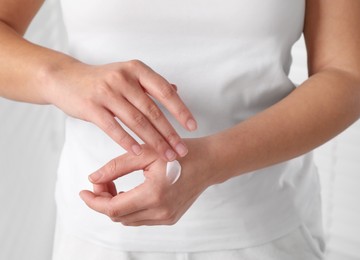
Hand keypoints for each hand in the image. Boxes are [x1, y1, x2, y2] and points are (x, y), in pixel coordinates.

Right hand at [45, 59, 196, 160]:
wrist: (64, 78)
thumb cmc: (101, 80)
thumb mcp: (127, 74)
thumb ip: (150, 84)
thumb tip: (176, 90)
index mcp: (136, 70)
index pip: (164, 91)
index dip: (180, 110)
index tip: (192, 126)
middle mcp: (123, 78)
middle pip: (152, 110)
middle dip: (170, 132)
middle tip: (182, 149)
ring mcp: (106, 92)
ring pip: (136, 121)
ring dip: (154, 141)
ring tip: (167, 155)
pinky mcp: (91, 107)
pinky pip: (113, 127)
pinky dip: (127, 141)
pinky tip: (139, 153)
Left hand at [79, 139, 213, 225]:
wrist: (210, 162)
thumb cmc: (181, 152)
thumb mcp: (146, 152)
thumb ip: (116, 166)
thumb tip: (93, 179)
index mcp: (155, 194)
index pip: (113, 208)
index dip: (94, 201)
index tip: (83, 191)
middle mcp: (161, 211)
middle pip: (118, 216)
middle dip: (103, 200)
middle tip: (101, 181)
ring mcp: (166, 217)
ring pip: (128, 219)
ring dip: (115, 204)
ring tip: (114, 185)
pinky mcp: (170, 218)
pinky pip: (140, 219)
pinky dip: (129, 208)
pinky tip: (129, 192)